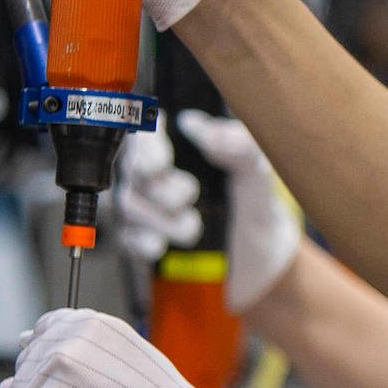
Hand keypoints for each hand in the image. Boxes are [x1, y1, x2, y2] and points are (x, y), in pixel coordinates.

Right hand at [111, 113, 304, 312]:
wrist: (261, 258)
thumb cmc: (256, 204)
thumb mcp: (258, 169)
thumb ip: (238, 143)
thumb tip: (200, 129)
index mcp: (182, 147)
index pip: (146, 134)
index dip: (147, 148)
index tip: (164, 164)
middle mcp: (157, 176)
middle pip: (132, 170)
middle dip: (160, 187)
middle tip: (191, 196)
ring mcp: (146, 209)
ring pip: (127, 204)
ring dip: (159, 218)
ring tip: (193, 228)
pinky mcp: (143, 242)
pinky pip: (126, 238)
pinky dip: (142, 242)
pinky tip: (161, 246)